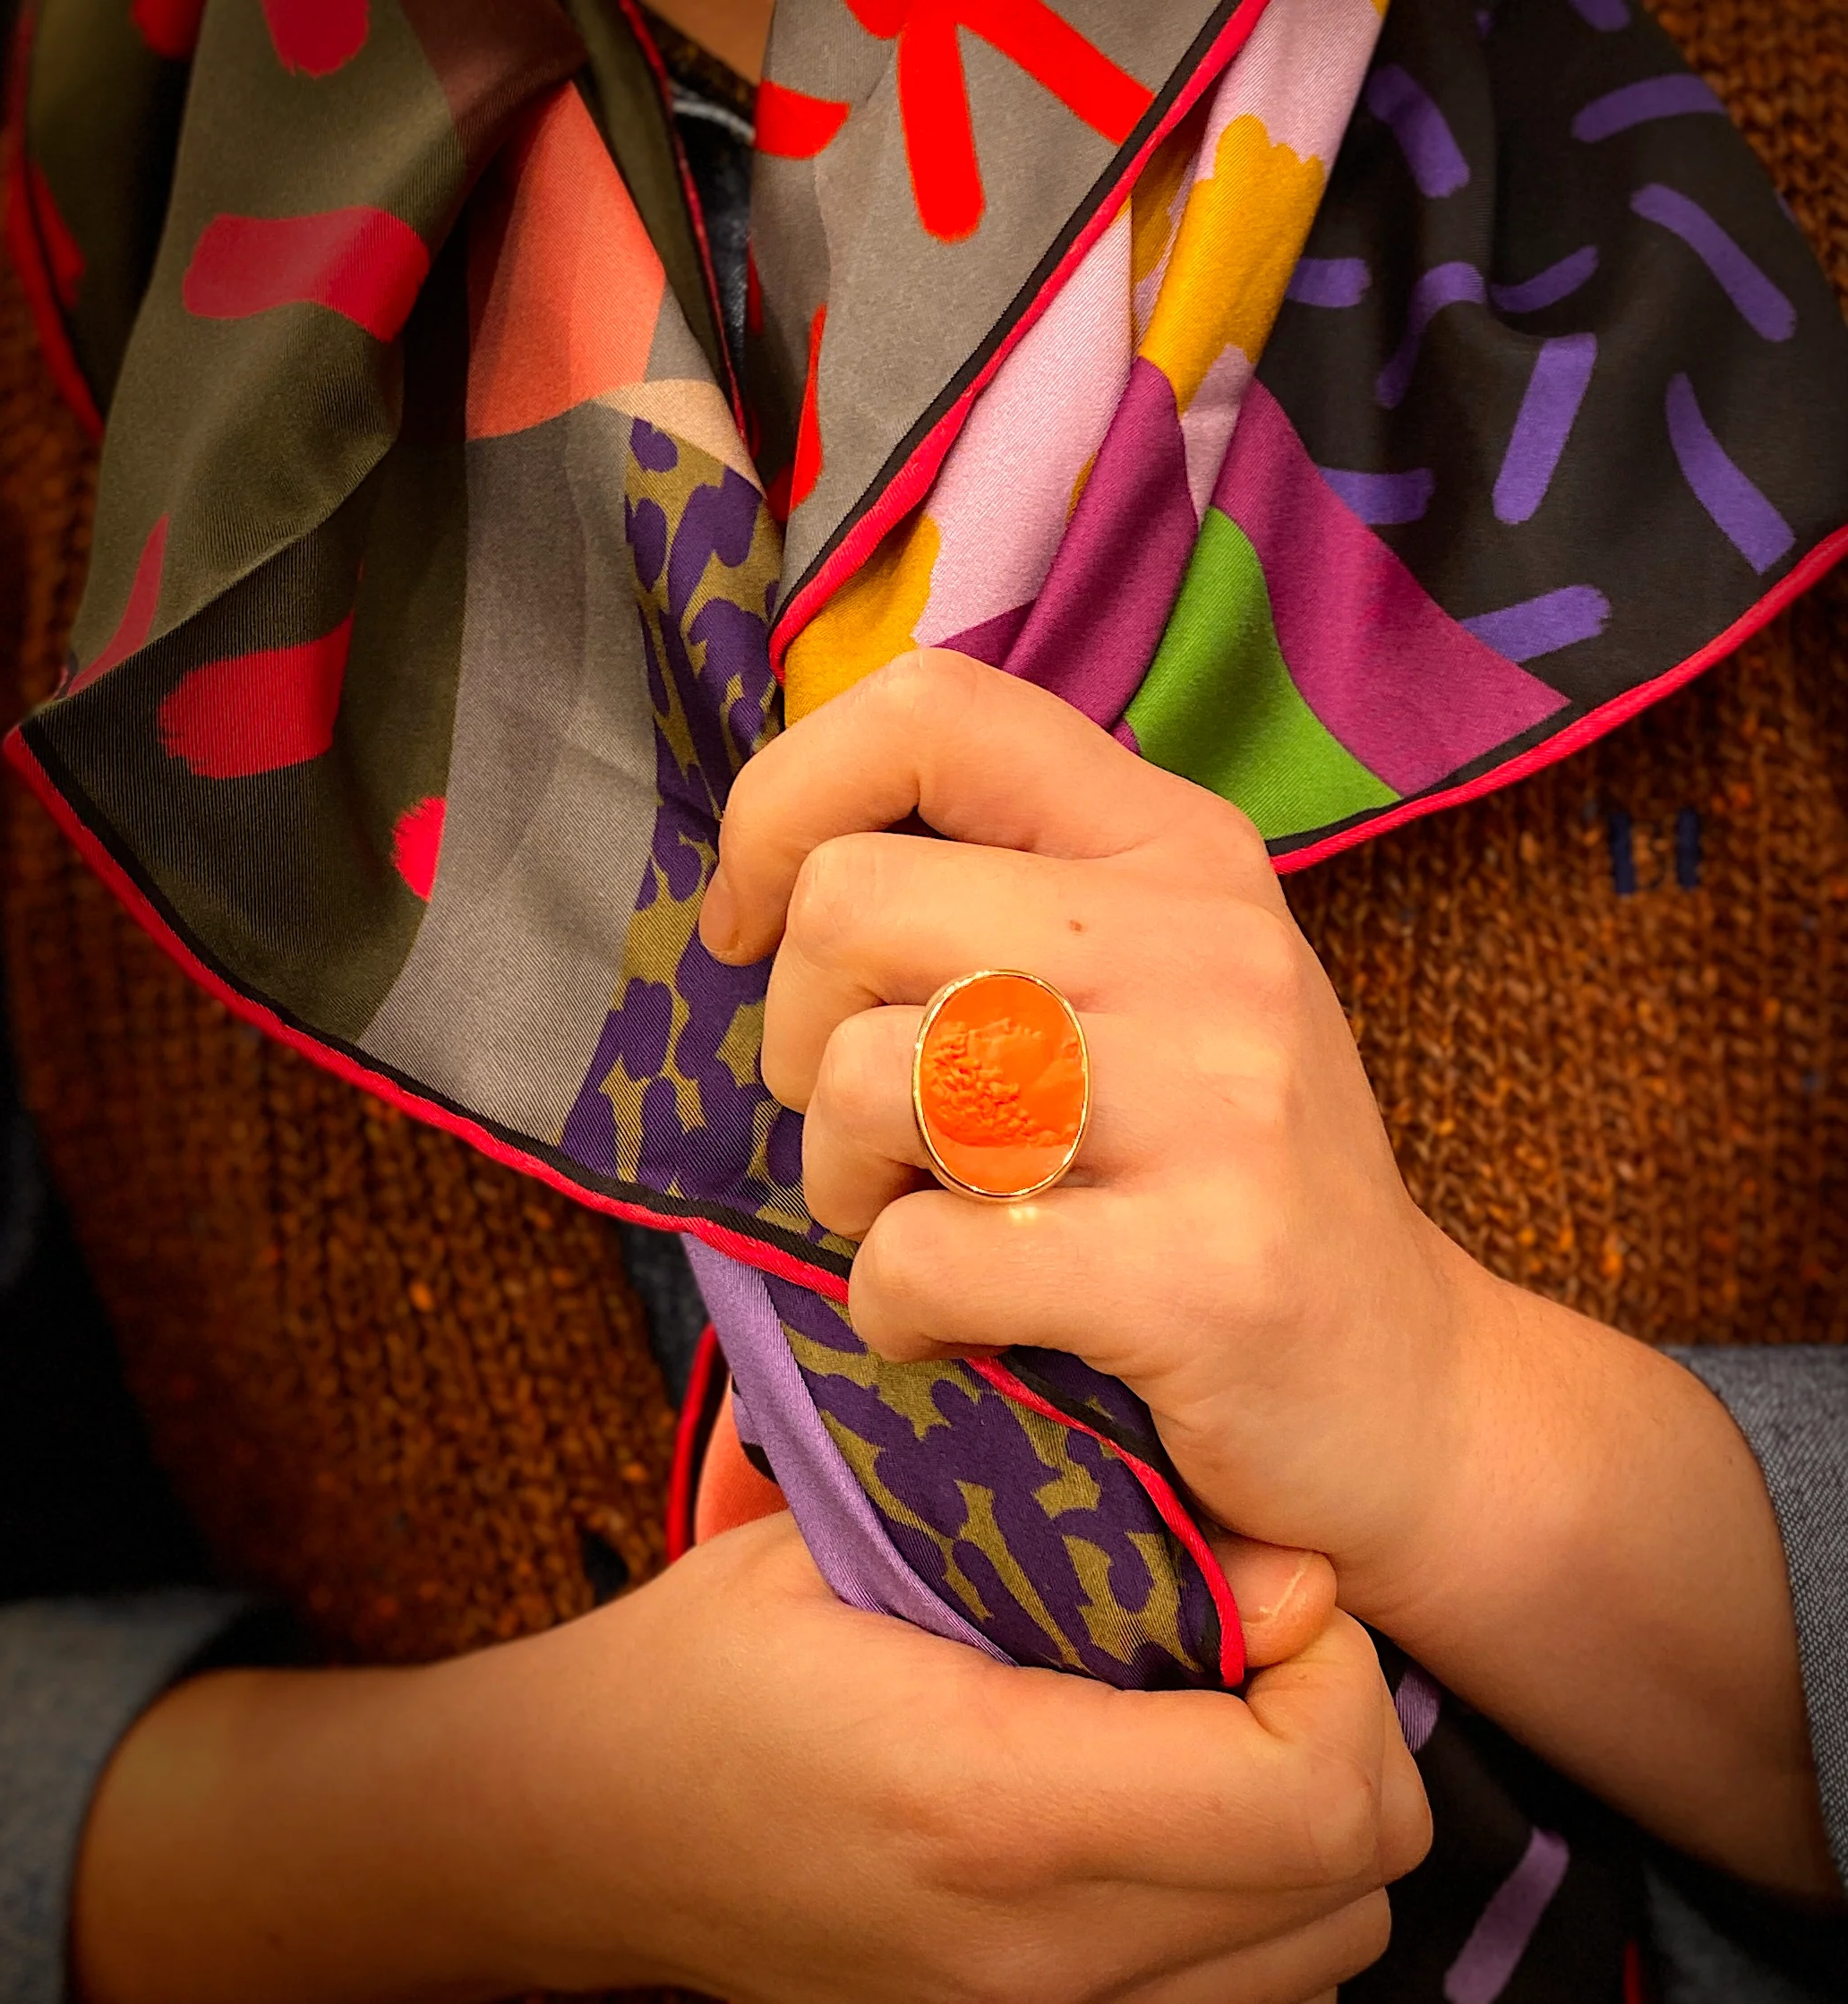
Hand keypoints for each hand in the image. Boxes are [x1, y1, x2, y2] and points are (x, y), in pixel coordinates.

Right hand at [75, 1515, 1427, 2002]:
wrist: (578, 1832)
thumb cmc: (708, 1663)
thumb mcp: (857, 1539)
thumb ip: (1072, 1539)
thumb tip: (1283, 1573)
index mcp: (990, 1806)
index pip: (1306, 1795)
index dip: (1338, 1676)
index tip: (1273, 1589)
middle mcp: (1036, 1959)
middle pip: (1351, 1887)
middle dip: (1347, 1738)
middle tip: (1260, 1637)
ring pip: (1325, 1960)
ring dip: (1312, 1828)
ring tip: (1219, 1715)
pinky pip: (1243, 2000)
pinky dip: (1259, 1906)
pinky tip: (1171, 1806)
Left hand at [700, 648, 1471, 1596]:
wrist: (1410, 1390)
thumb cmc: (1224, 1176)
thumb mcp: (1150, 985)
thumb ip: (999, 899)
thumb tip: (768, 879)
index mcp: (1175, 845)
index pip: (933, 711)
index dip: (780, 806)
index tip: (750, 929)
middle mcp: (1202, 942)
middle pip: (849, 905)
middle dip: (794, 1039)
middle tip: (864, 1130)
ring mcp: (1215, 1103)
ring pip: (866, 1076)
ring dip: (838, 1181)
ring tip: (916, 1221)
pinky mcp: (1200, 1272)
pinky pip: (919, 1256)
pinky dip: (888, 1309)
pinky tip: (948, 1325)